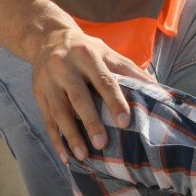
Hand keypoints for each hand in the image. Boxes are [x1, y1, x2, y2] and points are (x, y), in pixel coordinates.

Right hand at [26, 27, 152, 163]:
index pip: (103, 80)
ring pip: (59, 112)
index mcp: (88, 55)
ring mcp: (48, 81)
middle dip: (90, 122)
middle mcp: (65, 67)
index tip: (124, 121)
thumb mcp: (107, 52)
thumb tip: (156, 89)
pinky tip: (66, 156)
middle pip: (78, 98)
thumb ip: (130, 70)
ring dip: (71, 136)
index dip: (114, 101)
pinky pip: (47, 120)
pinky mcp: (39, 94)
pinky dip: (57, 140)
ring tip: (83, 156)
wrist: (48, 39)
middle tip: (102, 143)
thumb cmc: (86, 50)